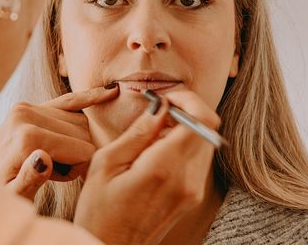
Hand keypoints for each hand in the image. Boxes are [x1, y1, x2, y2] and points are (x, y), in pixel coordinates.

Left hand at [0, 84, 118, 200]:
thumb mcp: (12, 198)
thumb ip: (28, 180)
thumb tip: (44, 158)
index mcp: (26, 137)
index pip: (82, 150)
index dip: (80, 169)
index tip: (62, 180)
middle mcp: (25, 115)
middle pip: (82, 133)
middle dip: (78, 155)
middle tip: (58, 172)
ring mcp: (26, 107)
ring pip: (79, 119)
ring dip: (76, 141)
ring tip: (56, 161)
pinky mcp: (28, 105)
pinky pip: (66, 100)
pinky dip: (88, 97)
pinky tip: (111, 92)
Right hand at [74, 89, 219, 244]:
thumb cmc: (99, 210)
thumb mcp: (106, 163)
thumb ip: (138, 131)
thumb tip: (160, 106)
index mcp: (165, 167)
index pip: (202, 119)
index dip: (188, 99)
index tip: (165, 97)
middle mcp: (187, 179)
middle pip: (207, 127)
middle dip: (185, 110)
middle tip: (156, 109)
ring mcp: (193, 190)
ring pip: (204, 141)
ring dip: (184, 127)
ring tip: (151, 132)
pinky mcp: (192, 196)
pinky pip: (197, 157)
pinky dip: (182, 144)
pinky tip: (155, 151)